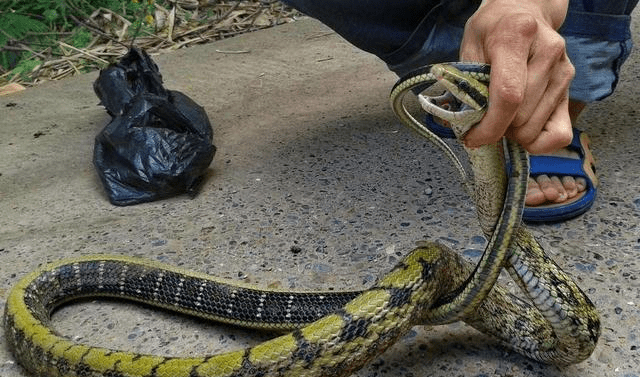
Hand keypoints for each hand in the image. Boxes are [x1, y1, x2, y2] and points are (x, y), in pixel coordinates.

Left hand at [460, 0, 574, 153]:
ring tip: (503, 115)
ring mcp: (563, 71)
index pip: (509, 95)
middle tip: (485, 118)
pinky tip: (523, 128)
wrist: (524, 11)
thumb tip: (467, 125)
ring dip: (514, 133)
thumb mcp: (469, 47)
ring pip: (536, 129)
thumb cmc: (492, 30)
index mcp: (517, 36)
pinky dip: (538, 141)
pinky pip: (560, 133)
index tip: (473, 138)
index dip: (490, 126)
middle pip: (521, 117)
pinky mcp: (570, 86)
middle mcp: (548, 53)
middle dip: (497, 129)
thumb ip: (467, 83)